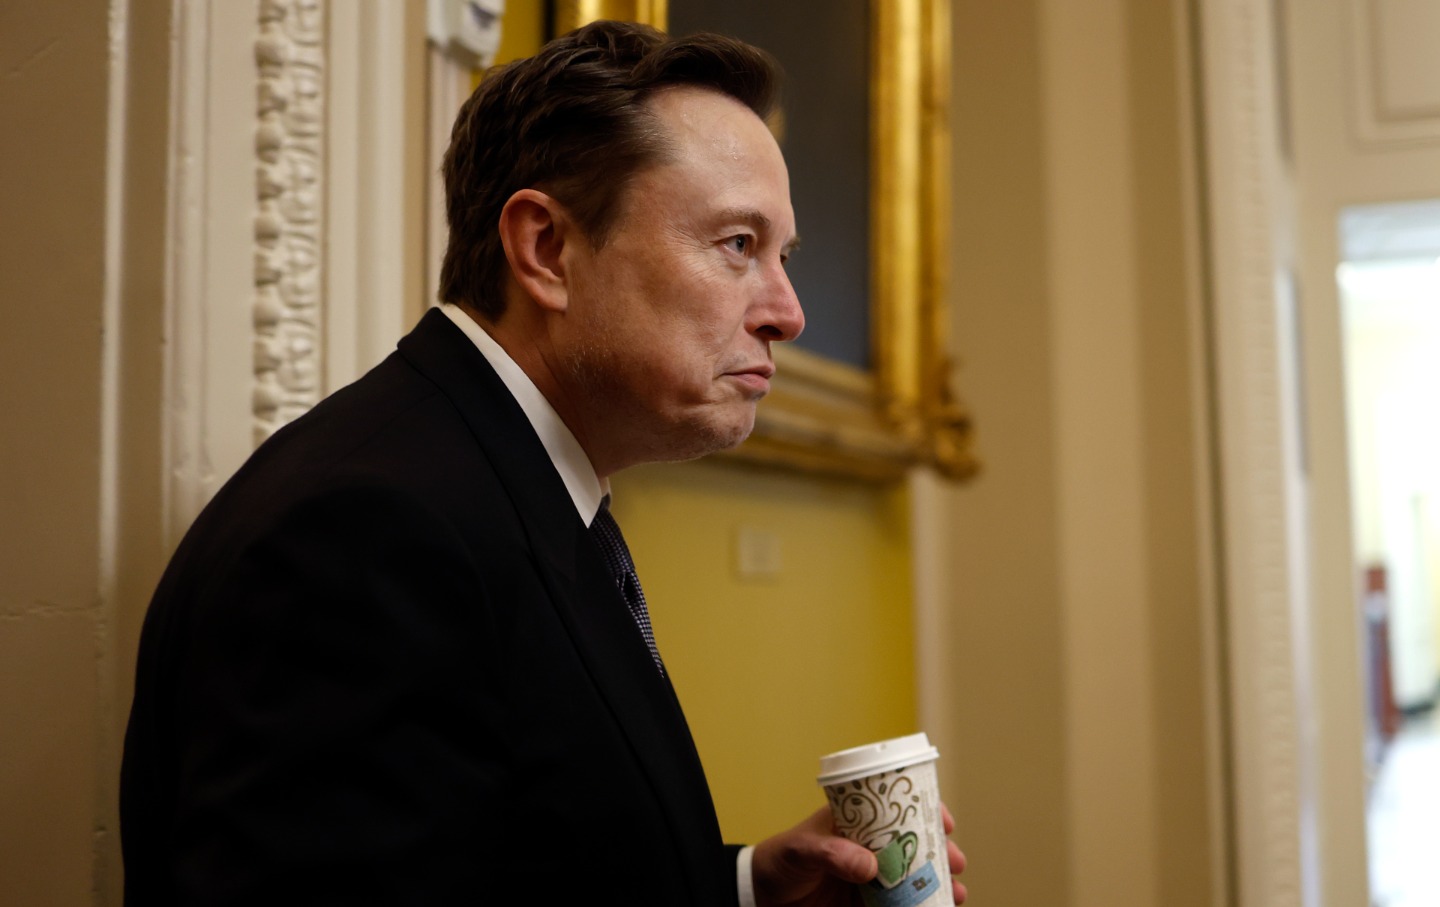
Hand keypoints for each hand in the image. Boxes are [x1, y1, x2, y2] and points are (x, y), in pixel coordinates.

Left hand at [751, 804, 967, 906]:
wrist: (762, 898)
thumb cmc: (779, 861)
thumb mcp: (800, 849)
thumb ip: (831, 853)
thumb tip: (869, 865)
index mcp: (857, 822)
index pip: (896, 807)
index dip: (925, 810)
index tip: (945, 821)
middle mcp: (870, 847)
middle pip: (916, 844)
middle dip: (942, 852)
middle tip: (957, 862)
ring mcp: (871, 877)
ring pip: (915, 877)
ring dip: (939, 882)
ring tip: (956, 892)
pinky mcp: (868, 905)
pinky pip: (901, 906)